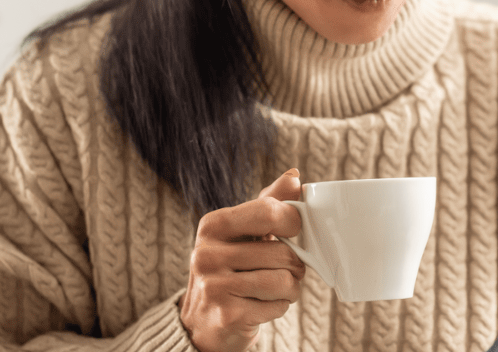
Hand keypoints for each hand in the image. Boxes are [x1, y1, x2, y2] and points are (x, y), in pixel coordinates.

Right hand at [180, 169, 306, 351]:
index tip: (293, 231)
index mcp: (213, 226)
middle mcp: (206, 254)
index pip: (269, 211)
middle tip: (283, 269)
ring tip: (273, 288)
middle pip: (283, 252)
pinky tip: (260, 305)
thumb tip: (294, 175)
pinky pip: (278, 306)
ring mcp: (214, 286)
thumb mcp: (243, 233)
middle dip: (294, 265)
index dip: (293, 222)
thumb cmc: (230, 270)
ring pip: (284, 280)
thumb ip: (269, 204)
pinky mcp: (227, 315)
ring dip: (289, 288)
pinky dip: (278, 307)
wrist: (203, 321)